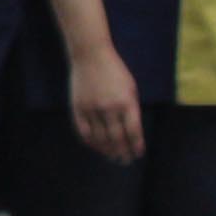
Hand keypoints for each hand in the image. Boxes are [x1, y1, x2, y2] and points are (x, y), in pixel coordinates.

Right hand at [68, 41, 146, 165]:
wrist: (90, 55)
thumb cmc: (115, 71)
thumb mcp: (130, 88)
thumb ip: (132, 109)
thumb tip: (131, 132)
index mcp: (126, 102)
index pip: (133, 131)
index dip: (136, 146)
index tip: (138, 154)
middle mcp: (109, 107)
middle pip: (117, 138)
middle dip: (122, 152)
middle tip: (125, 161)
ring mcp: (92, 108)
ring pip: (100, 137)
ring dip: (107, 150)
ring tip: (112, 157)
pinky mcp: (78, 107)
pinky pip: (83, 131)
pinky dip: (91, 142)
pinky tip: (96, 147)